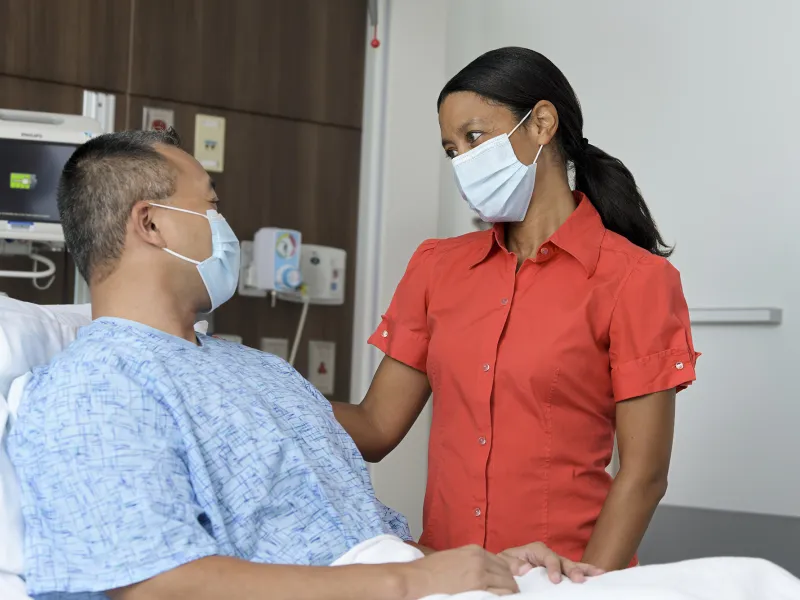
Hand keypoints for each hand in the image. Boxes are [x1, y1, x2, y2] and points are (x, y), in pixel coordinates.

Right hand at [401, 545, 519, 597]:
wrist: (419, 579)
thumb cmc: (431, 570)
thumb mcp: (454, 557)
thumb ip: (472, 561)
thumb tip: (484, 571)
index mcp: (475, 551)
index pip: (502, 563)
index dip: (505, 575)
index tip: (504, 583)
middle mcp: (481, 561)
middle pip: (507, 574)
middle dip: (509, 584)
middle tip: (507, 594)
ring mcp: (481, 575)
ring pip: (507, 585)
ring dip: (508, 593)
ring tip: (505, 598)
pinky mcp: (478, 589)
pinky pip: (500, 595)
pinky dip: (502, 598)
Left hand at [499, 542, 603, 583]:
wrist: (505, 569)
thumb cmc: (505, 564)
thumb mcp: (504, 562)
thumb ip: (513, 564)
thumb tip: (526, 568)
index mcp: (535, 550)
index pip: (547, 556)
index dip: (553, 567)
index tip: (555, 580)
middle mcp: (548, 555)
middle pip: (563, 560)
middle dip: (573, 569)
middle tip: (580, 579)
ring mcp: (556, 563)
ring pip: (572, 565)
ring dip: (585, 570)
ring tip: (600, 574)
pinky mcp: (560, 572)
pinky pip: (573, 572)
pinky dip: (585, 573)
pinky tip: (598, 576)